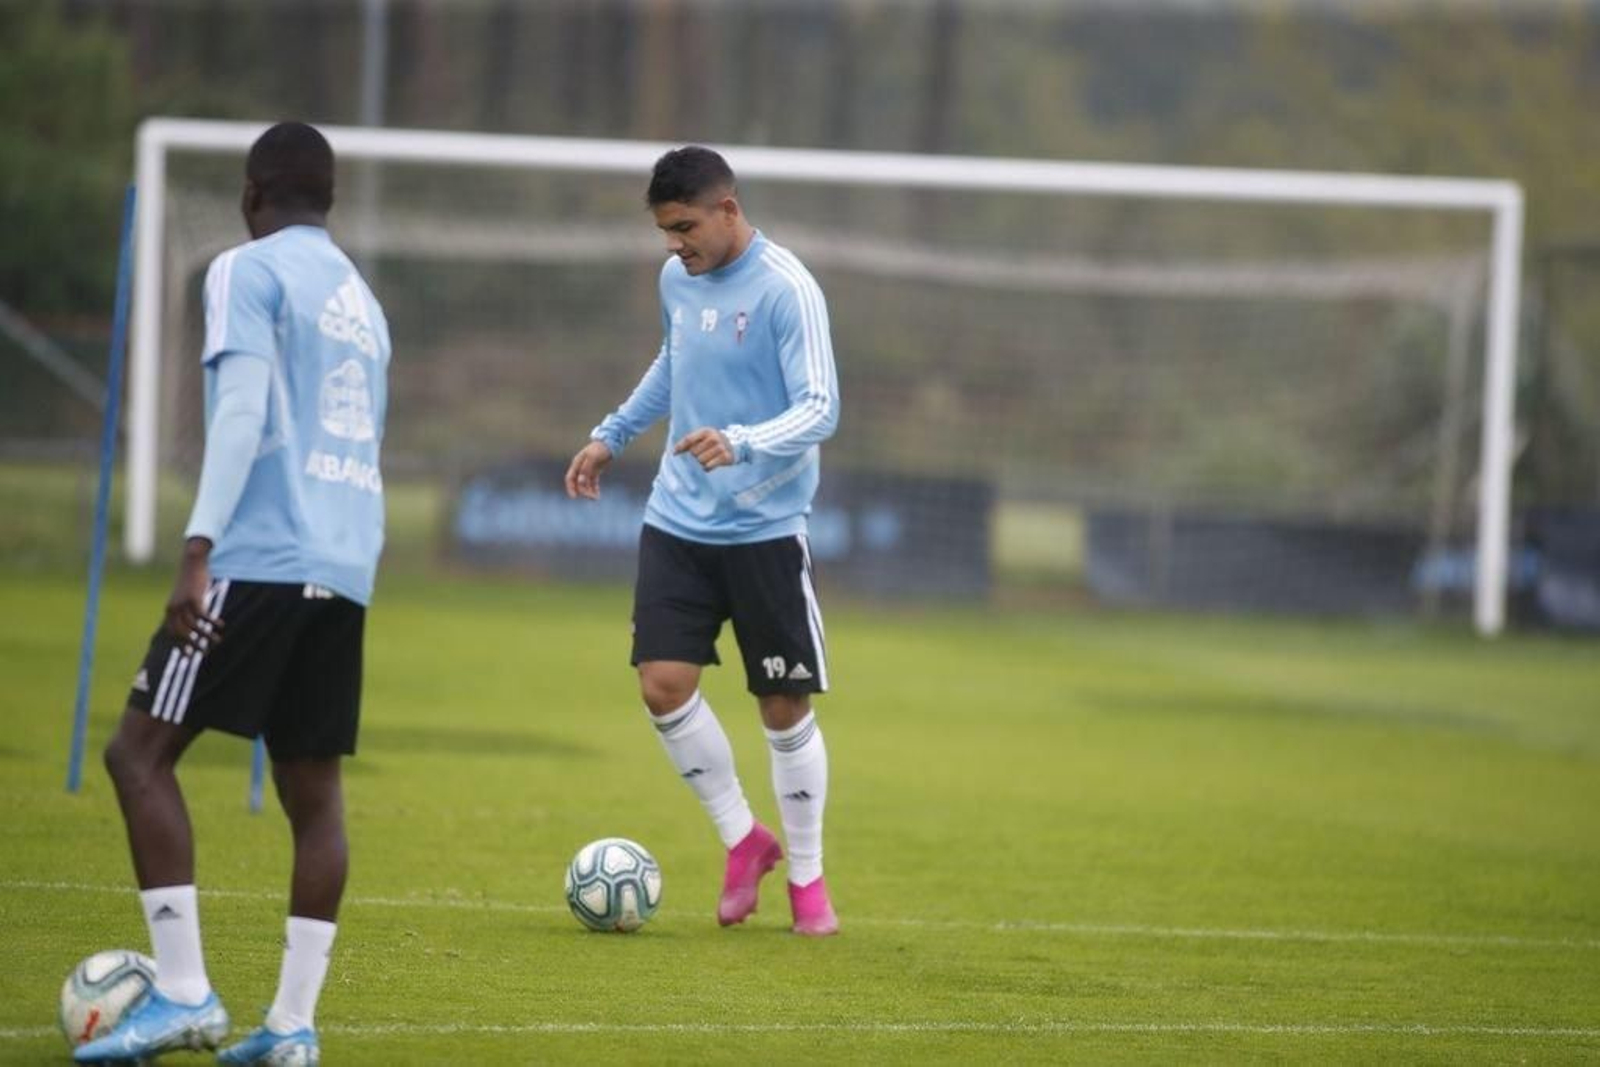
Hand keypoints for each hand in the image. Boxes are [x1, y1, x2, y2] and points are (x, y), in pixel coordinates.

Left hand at [164, 538, 223, 653]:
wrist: (192, 563)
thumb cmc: (191, 580)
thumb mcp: (186, 597)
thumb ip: (186, 609)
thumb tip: (192, 623)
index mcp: (170, 611)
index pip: (173, 634)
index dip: (181, 645)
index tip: (190, 655)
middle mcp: (173, 609)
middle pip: (182, 633)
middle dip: (194, 644)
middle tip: (205, 652)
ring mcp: (183, 604)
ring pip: (194, 626)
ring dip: (206, 635)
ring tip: (218, 640)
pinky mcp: (193, 599)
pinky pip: (203, 616)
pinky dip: (212, 622)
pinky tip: (221, 625)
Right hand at [565, 440, 613, 499]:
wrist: (610, 443)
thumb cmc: (600, 448)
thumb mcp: (593, 457)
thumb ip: (586, 469)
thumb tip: (580, 481)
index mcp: (577, 463)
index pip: (570, 478)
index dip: (570, 488)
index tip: (574, 497)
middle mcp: (581, 468)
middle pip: (578, 484)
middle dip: (583, 491)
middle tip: (592, 498)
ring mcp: (588, 470)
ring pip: (585, 485)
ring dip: (589, 492)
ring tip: (596, 498)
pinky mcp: (595, 472)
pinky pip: (592, 483)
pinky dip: (594, 489)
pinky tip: (598, 495)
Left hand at [674, 427, 734, 470]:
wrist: (735, 445)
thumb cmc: (714, 442)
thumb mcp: (704, 437)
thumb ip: (690, 442)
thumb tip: (674, 452)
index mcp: (706, 431)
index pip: (689, 439)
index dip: (680, 447)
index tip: (674, 454)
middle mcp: (714, 438)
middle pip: (694, 452)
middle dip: (695, 456)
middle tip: (701, 455)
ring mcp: (720, 447)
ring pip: (700, 460)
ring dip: (701, 463)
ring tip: (707, 460)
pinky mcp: (725, 457)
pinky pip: (708, 466)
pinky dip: (707, 468)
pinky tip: (710, 465)